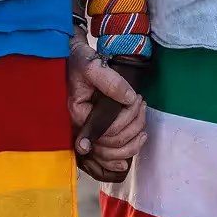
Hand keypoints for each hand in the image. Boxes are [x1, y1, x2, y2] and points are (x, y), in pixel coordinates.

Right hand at [67, 36, 146, 179]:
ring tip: (141, 120)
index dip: (127, 117)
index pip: (108, 130)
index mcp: (79, 113)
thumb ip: (110, 81)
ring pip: (112, 154)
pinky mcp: (95, 130)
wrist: (74, 60)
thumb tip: (129, 98)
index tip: (136, 98)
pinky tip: (132, 151)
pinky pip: (106, 157)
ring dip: (132, 141)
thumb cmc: (79, 61)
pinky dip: (120, 157)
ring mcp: (89, 131)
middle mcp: (82, 127)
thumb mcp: (92, 65)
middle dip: (134, 125)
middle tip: (140, 104)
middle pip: (113, 144)